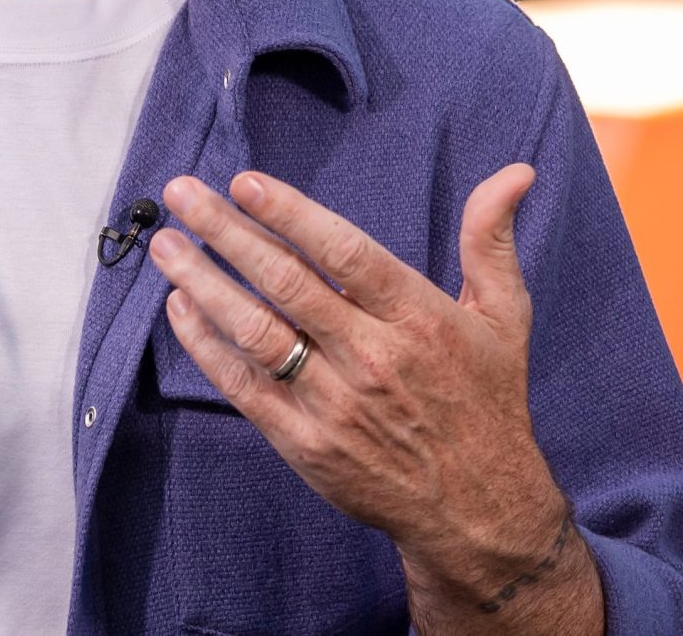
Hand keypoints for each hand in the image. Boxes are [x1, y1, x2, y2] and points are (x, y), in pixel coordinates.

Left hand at [148, 164, 586, 615]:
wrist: (479, 511)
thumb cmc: (487, 401)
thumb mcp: (505, 317)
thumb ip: (491, 240)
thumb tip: (517, 172)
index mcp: (419, 318)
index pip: (345, 253)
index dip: (291, 215)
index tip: (243, 181)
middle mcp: (373, 358)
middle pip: (287, 284)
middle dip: (226, 233)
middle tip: (180, 194)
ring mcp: (335, 404)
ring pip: (256, 333)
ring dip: (203, 284)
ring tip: (165, 245)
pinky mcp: (305, 444)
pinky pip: (244, 387)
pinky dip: (207, 346)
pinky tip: (180, 307)